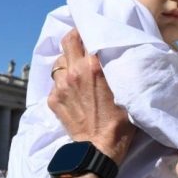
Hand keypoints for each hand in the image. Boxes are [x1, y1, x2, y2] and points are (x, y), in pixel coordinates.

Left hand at [48, 29, 135, 164]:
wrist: (100, 146)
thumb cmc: (120, 120)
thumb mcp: (125, 89)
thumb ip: (115, 68)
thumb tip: (112, 54)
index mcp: (94, 66)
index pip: (85, 35)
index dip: (89, 30)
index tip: (93, 30)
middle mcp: (74, 72)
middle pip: (67, 40)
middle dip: (74, 38)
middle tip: (82, 42)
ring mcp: (60, 86)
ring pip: (59, 62)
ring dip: (67, 62)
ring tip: (77, 70)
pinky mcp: (53, 99)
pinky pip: (55, 82)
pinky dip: (63, 82)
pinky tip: (73, 90)